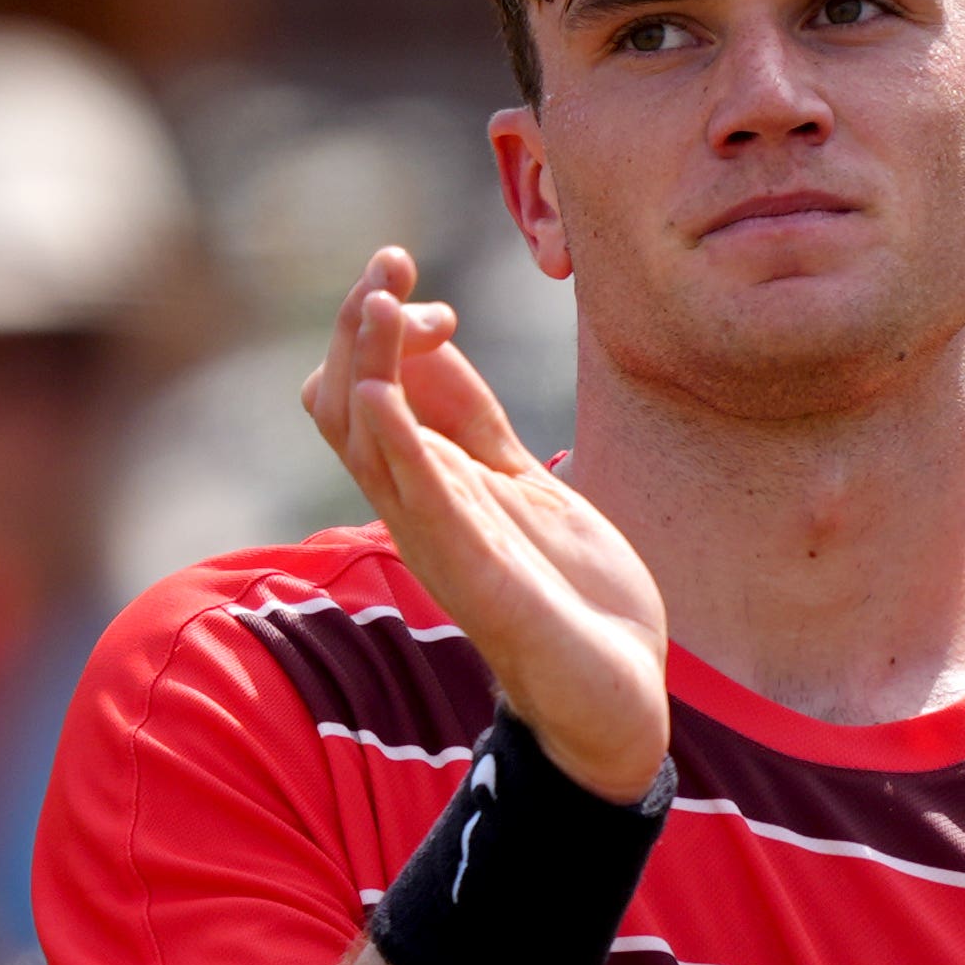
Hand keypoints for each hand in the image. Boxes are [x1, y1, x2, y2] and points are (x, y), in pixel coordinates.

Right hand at [300, 248, 668, 802]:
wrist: (617, 700)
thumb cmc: (570, 595)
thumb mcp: (526, 482)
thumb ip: (476, 423)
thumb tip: (432, 340)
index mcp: (433, 484)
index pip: (369, 390)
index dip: (386, 331)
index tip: (438, 304)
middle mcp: (420, 507)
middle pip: (347, 402)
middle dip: (361, 322)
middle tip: (391, 264)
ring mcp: (440, 538)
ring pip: (365, 438)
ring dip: (367, 359)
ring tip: (380, 296)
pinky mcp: (474, 572)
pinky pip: (415, 497)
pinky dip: (393, 438)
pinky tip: (382, 387)